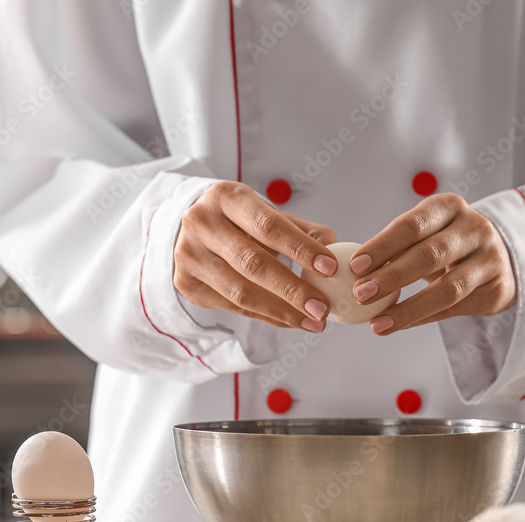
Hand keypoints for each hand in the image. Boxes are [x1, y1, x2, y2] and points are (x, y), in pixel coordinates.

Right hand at [173, 181, 338, 331]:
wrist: (189, 228)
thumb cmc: (239, 220)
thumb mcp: (267, 213)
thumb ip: (302, 231)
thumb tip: (338, 255)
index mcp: (226, 197)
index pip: (268, 226)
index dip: (301, 248)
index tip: (331, 268)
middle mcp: (201, 224)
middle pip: (253, 264)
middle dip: (293, 290)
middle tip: (323, 307)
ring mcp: (189, 256)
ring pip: (241, 292)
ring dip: (282, 311)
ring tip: (314, 321)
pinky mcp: (187, 284)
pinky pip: (233, 308)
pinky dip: (267, 317)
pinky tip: (291, 321)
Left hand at [350, 193, 516, 334]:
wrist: (503, 257)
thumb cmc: (450, 242)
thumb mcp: (429, 231)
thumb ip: (399, 246)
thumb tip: (354, 271)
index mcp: (450, 207)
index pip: (413, 225)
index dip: (382, 246)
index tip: (355, 266)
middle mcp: (475, 229)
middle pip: (429, 255)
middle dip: (392, 277)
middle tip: (361, 294)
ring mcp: (490, 260)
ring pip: (447, 289)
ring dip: (408, 308)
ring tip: (378, 323)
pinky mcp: (496, 290)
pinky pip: (454, 309)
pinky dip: (423, 319)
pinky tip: (399, 325)